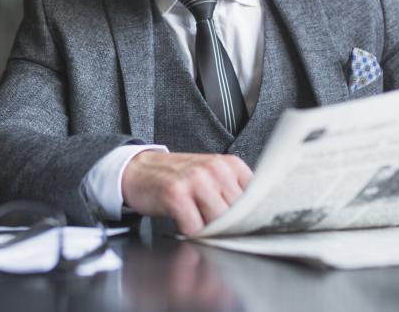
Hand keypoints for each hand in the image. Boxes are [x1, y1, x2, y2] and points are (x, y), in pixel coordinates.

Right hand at [121, 151, 252, 235]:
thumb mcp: (212, 177)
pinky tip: (184, 223)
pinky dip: (191, 232)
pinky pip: (195, 227)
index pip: (256, 199)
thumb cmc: (179, 178)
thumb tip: (253, 221)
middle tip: (216, 228)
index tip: (243, 227)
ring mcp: (196, 180)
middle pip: (238, 214)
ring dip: (210, 231)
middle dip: (229, 228)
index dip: (251, 218)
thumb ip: (233, 194)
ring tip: (199, 223)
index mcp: (231, 165)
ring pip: (219, 221)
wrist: (141, 169)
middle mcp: (215, 169)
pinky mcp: (176, 193)